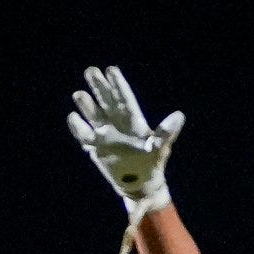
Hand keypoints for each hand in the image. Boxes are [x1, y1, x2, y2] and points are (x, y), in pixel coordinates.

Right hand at [67, 66, 183, 253]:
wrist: (141, 183)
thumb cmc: (153, 163)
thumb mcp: (161, 147)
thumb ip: (167, 131)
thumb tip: (180, 115)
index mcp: (134, 121)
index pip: (124, 98)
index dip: (117, 84)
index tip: (111, 70)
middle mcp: (117, 123)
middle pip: (106, 100)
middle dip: (99, 86)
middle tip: (91, 70)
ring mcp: (105, 133)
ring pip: (92, 113)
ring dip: (86, 104)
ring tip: (79, 94)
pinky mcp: (95, 145)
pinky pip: (83, 133)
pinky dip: (77, 126)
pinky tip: (73, 117)